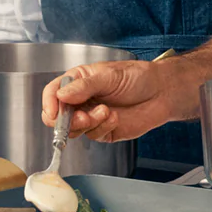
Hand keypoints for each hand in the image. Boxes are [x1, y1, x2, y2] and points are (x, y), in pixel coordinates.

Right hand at [41, 58, 192, 141]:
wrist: (162, 92)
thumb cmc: (138, 77)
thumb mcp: (109, 75)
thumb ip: (85, 86)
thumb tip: (61, 95)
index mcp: (77, 82)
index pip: (53, 94)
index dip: (49, 104)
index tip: (53, 112)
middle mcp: (81, 101)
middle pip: (58, 118)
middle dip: (67, 121)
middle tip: (82, 117)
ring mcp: (91, 117)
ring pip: (74, 130)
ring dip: (88, 123)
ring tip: (106, 111)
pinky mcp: (103, 131)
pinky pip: (93, 136)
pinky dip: (103, 127)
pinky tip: (115, 117)